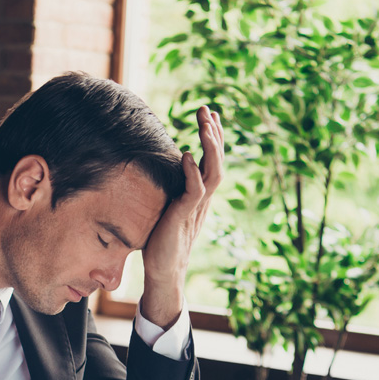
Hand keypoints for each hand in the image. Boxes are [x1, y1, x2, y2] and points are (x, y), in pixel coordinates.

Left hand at [139, 105, 224, 328]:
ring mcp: (197, 207)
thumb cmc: (162, 241)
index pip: (212, 160)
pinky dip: (193, 173)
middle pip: (217, 160)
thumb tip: (161, 174)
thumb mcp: (167, 209)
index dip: (213, 138)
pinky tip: (188, 156)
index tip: (210, 116)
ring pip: (213, 171)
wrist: (164, 270)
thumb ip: (170, 192)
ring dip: (210, 146)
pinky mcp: (185, 216)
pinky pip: (196, 191)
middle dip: (214, 134)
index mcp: (200, 195)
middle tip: (208, 109)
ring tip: (205, 124)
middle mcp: (203, 198)